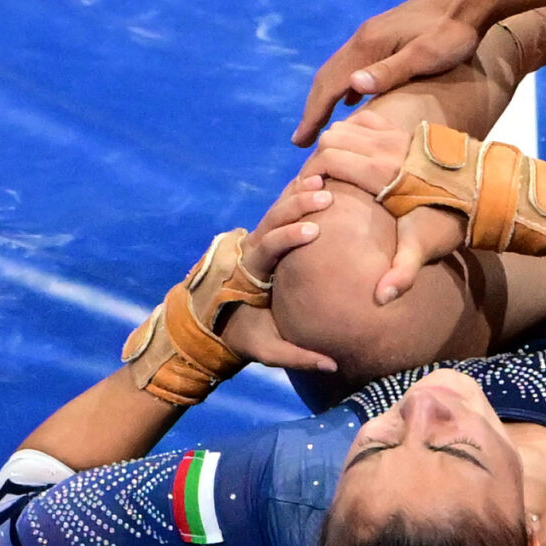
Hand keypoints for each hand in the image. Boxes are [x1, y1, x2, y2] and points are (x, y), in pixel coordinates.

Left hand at [217, 174, 339, 373]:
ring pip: (274, 210)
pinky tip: (317, 180)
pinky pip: (279, 210)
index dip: (287, 237)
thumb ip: (296, 356)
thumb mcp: (265, 351)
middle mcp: (248, 250)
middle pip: (271, 219)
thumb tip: (333, 365)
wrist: (213, 322)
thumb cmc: (240, 336)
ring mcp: (254, 240)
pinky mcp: (263, 237)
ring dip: (297, 194)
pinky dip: (294, 194)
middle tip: (325, 195)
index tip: (313, 231)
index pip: (266, 248)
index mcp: (246, 274)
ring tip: (323, 180)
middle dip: (296, 205)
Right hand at [291, 0, 487, 143]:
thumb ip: (390, 72)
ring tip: (321, 125)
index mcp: (369, 44)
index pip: (329, 84)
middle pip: (327, 77)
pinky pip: (355, 65)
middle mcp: (364, 38)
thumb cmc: (454, 31)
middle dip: (313, 110)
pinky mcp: (387, 36)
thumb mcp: (425, 55)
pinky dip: (345, 86)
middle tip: (301, 141)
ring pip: (340, 70)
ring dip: (327, 98)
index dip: (314, 114)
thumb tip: (351, 87)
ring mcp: (374, 35)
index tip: (301, 141)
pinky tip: (351, 99)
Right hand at [307, 111, 466, 305]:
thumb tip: (381, 298)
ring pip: (348, 126)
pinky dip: (355, 130)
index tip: (311, 191)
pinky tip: (357, 152)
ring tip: (334, 171)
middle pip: (333, 138)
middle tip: (318, 182)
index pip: (329, 157)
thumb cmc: (451, 221)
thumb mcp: (425, 247)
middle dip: (319, 159)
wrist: (487, 192)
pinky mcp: (408, 131)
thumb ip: (402, 272)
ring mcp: (398, 135)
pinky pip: (369, 120)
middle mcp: (387, 147)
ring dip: (335, 145)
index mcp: (383, 173)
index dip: (311, 172)